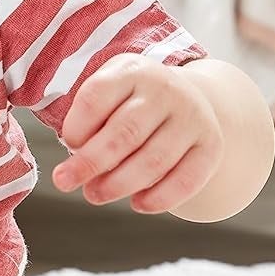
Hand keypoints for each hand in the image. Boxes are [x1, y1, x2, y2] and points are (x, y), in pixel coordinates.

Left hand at [51, 55, 222, 214]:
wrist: (186, 98)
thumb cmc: (129, 103)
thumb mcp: (107, 94)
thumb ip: (87, 121)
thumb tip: (75, 166)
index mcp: (130, 71)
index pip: (96, 96)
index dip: (76, 127)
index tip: (68, 144)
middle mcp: (165, 90)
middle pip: (124, 132)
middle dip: (89, 164)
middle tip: (64, 182)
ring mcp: (191, 117)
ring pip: (153, 160)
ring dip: (119, 185)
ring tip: (94, 195)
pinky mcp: (210, 145)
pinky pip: (186, 179)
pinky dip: (160, 198)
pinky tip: (137, 204)